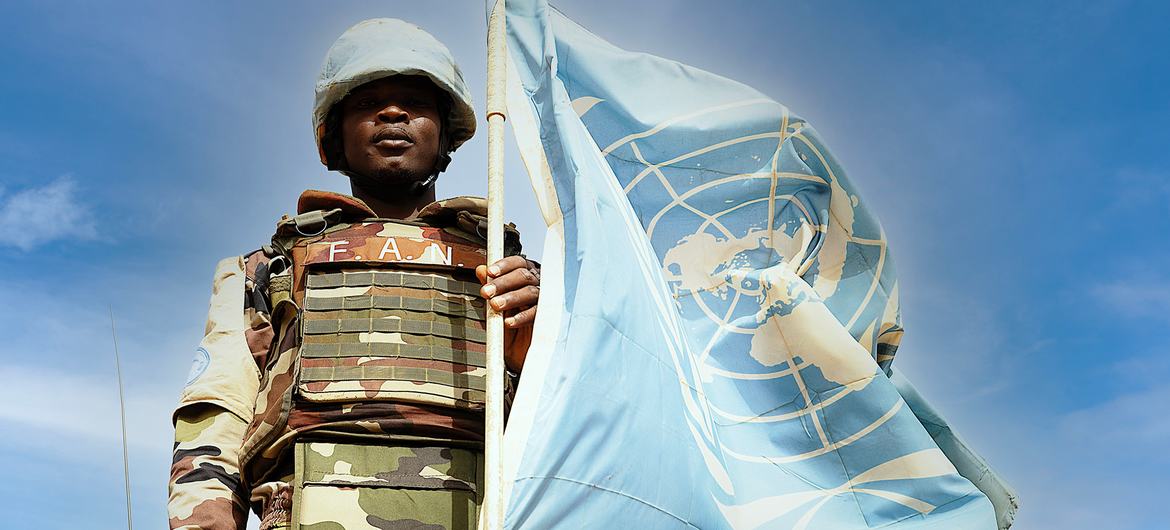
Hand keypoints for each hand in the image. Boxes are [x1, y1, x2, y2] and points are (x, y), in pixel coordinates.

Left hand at [476, 255, 539, 372]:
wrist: (517, 355)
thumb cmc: (509, 328)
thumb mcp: (495, 307)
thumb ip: (490, 287)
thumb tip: (480, 270)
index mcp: (525, 279)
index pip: (518, 263)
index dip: (504, 265)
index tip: (490, 272)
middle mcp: (536, 286)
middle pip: (524, 275)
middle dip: (503, 282)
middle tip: (486, 292)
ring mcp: (544, 302)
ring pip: (530, 292)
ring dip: (510, 298)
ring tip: (495, 305)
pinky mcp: (547, 319)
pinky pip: (537, 314)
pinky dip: (521, 317)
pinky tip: (508, 322)